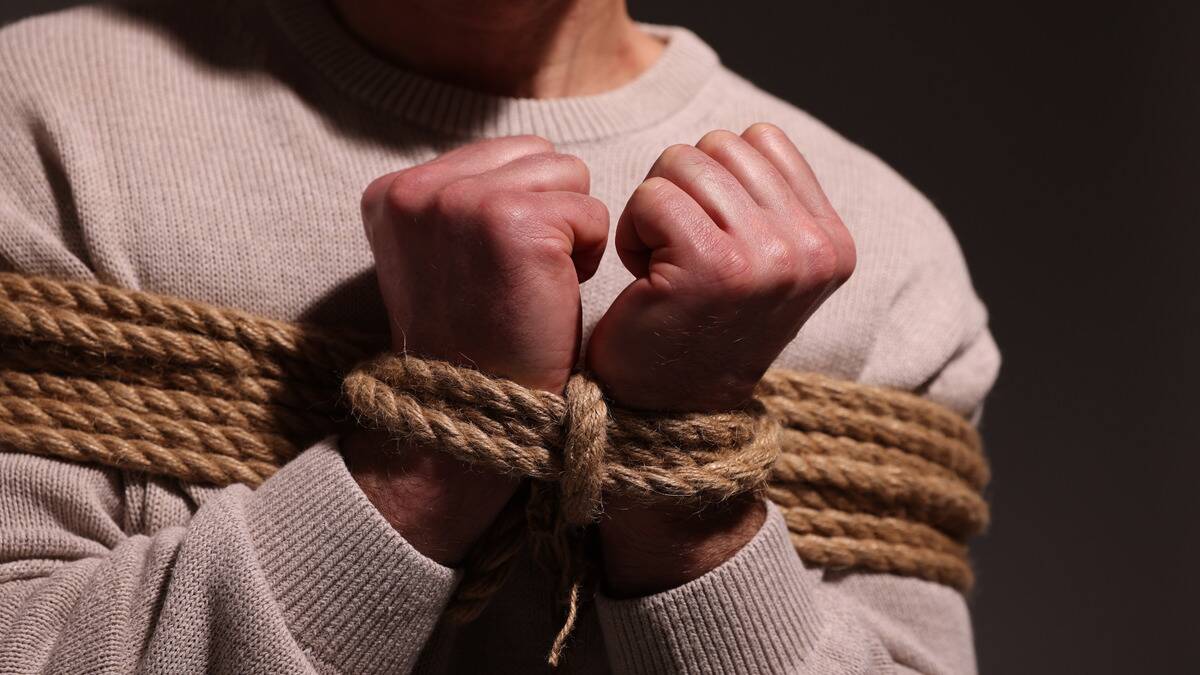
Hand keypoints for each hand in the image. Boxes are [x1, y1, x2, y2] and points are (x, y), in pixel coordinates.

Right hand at [364, 135, 608, 393]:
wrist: (477, 413)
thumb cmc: (477, 340)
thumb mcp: (439, 256)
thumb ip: (459, 201)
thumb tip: (524, 157)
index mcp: (391, 192)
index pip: (500, 153)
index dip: (521, 208)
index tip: (495, 269)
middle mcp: (418, 189)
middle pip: (538, 154)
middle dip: (550, 209)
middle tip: (523, 277)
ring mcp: (463, 201)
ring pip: (568, 174)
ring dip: (571, 230)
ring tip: (537, 282)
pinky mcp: (515, 222)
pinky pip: (592, 212)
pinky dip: (590, 255)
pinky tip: (555, 294)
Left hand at [588, 124, 855, 593]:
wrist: (670, 413)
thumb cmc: (700, 327)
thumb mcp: (762, 262)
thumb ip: (769, 198)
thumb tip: (745, 137)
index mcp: (832, 241)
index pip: (761, 139)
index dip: (716, 179)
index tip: (708, 238)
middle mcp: (811, 248)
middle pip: (719, 145)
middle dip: (684, 190)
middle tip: (679, 254)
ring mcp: (768, 258)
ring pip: (684, 163)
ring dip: (656, 210)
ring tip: (664, 266)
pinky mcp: (714, 267)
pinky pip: (654, 196)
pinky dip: (633, 232)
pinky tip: (646, 278)